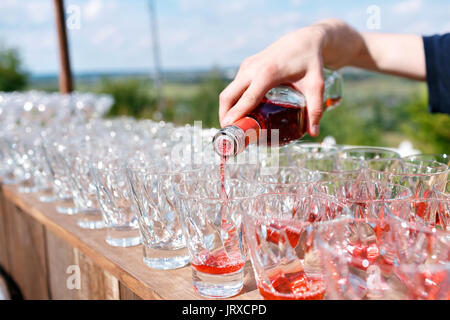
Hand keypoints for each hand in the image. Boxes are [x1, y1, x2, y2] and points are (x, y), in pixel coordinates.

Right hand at [219, 22, 332, 136]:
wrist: (304, 39)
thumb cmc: (311, 62)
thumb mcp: (316, 86)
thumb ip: (314, 109)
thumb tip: (313, 133)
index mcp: (268, 73)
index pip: (247, 98)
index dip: (236, 115)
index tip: (230, 129)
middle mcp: (252, 68)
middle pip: (228, 96)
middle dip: (225, 116)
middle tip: (231, 136)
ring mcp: (247, 66)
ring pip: (229, 92)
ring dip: (227, 110)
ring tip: (235, 128)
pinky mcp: (246, 66)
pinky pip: (234, 87)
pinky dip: (233, 101)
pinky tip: (241, 113)